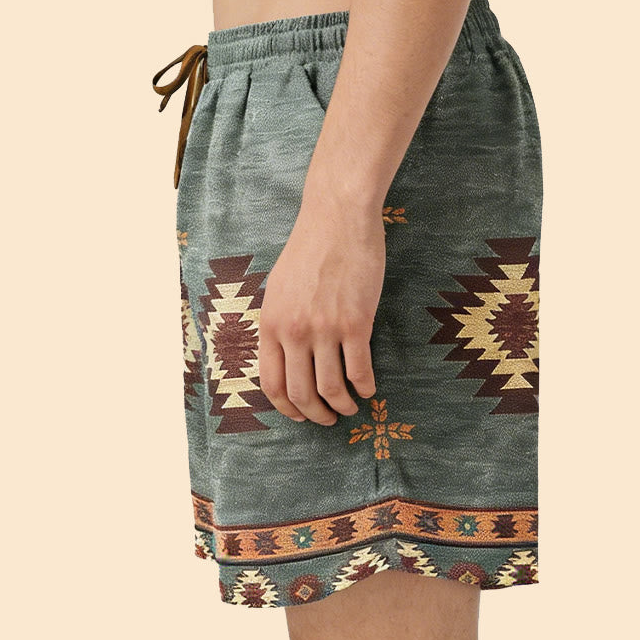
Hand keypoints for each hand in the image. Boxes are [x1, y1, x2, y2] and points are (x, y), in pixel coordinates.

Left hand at [258, 190, 382, 424]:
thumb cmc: (309, 248)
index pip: (271, 383)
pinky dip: (365, 386)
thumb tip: (283, 357)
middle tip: (328, 419)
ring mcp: (325, 329)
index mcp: (270, 323)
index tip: (298, 415)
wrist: (337, 219)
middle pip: (302, 393)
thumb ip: (278, 323)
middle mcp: (294, 331)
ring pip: (332, 388)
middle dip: (315, 415)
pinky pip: (359, 369)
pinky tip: (369, 388)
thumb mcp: (278, 287)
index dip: (286, 407)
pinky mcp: (356, 323)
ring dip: (342, 406)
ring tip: (351, 407)